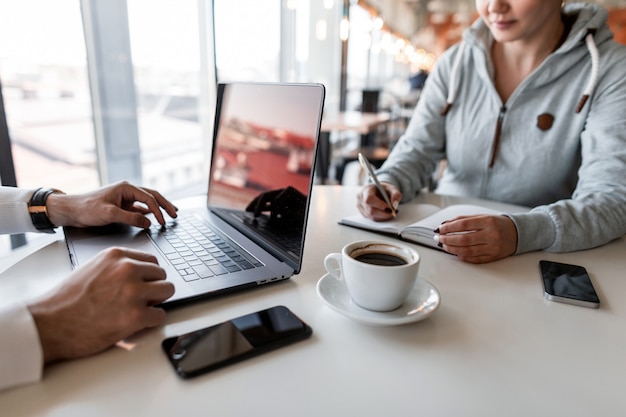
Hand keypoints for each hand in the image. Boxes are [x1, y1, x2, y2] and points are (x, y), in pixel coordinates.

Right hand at [27, 247, 174, 362]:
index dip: (148, 276)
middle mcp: (127, 269)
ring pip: (167, 291)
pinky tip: (135, 324)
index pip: (151, 260)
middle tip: (139, 300)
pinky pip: (160, 315)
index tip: (142, 285)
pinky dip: (151, 321)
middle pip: (162, 275)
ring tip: (139, 310)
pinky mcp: (136, 315)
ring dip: (156, 302)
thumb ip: (117, 267)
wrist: (49, 324)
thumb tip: (140, 273)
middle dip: (153, 288)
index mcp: (116, 256)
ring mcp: (133, 292)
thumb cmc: (66, 300)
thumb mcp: (93, 268)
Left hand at [47, 181, 177, 228]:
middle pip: (152, 195)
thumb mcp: (109, 214)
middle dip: (165, 205)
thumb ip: (131, 218)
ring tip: (170, 213)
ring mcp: (124, 197)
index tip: (163, 222)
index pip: (149, 198)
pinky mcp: (120, 205)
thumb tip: (148, 222)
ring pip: (147, 201)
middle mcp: (127, 190)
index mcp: (126, 188)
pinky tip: (153, 215)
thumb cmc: (86, 208)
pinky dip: (148, 211)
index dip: (159, 210)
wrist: (70, 210)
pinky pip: (139, 207)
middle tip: (175, 214)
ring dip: (159, 207)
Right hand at [357, 183, 401, 220]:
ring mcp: (360, 206)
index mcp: (366, 189)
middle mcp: (361, 198)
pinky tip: (384, 213)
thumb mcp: (391, 188)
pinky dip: (380, 217)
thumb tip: (394, 205)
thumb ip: (396, 194)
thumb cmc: (383, 189)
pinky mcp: (362, 212)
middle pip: (370, 210)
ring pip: (371, 216)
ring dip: (383, 216)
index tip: (390, 208)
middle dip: (384, 213)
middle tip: (393, 212)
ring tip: (390, 212)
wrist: (376, 190)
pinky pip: (371, 218)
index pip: (369, 199)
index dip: (380, 205)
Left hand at [435, 215, 517, 262]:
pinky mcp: (493, 257)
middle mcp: (491, 235)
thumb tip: (446, 224)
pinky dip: (463, 257)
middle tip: (439, 238)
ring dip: (452, 249)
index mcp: (488, 222)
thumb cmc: (497, 224)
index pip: (463, 224)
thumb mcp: (482, 217)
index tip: (440, 229)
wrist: (517, 233)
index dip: (449, 227)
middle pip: (464, 239)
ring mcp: (493, 247)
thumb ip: (464, 219)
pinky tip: (456, 253)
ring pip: (467, 251)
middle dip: (448, 239)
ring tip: (445, 246)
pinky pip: (474, 259)